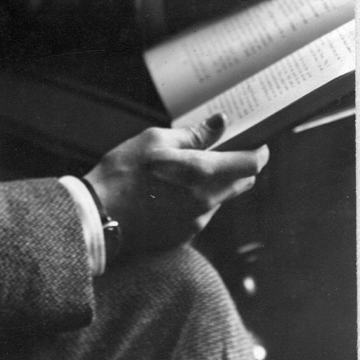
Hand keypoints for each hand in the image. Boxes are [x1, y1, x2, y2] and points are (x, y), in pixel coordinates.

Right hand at [85, 114, 267, 256]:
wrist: (100, 215)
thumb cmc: (124, 171)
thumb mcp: (154, 140)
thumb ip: (193, 134)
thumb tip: (220, 123)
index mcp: (202, 173)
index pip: (249, 164)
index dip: (258, 153)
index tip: (259, 145)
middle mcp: (206, 201)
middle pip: (240, 184)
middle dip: (236, 168)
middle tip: (221, 154)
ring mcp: (196, 221)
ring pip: (218, 199)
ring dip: (212, 186)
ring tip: (181, 174)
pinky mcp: (183, 237)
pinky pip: (199, 214)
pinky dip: (193, 202)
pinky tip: (167, 195)